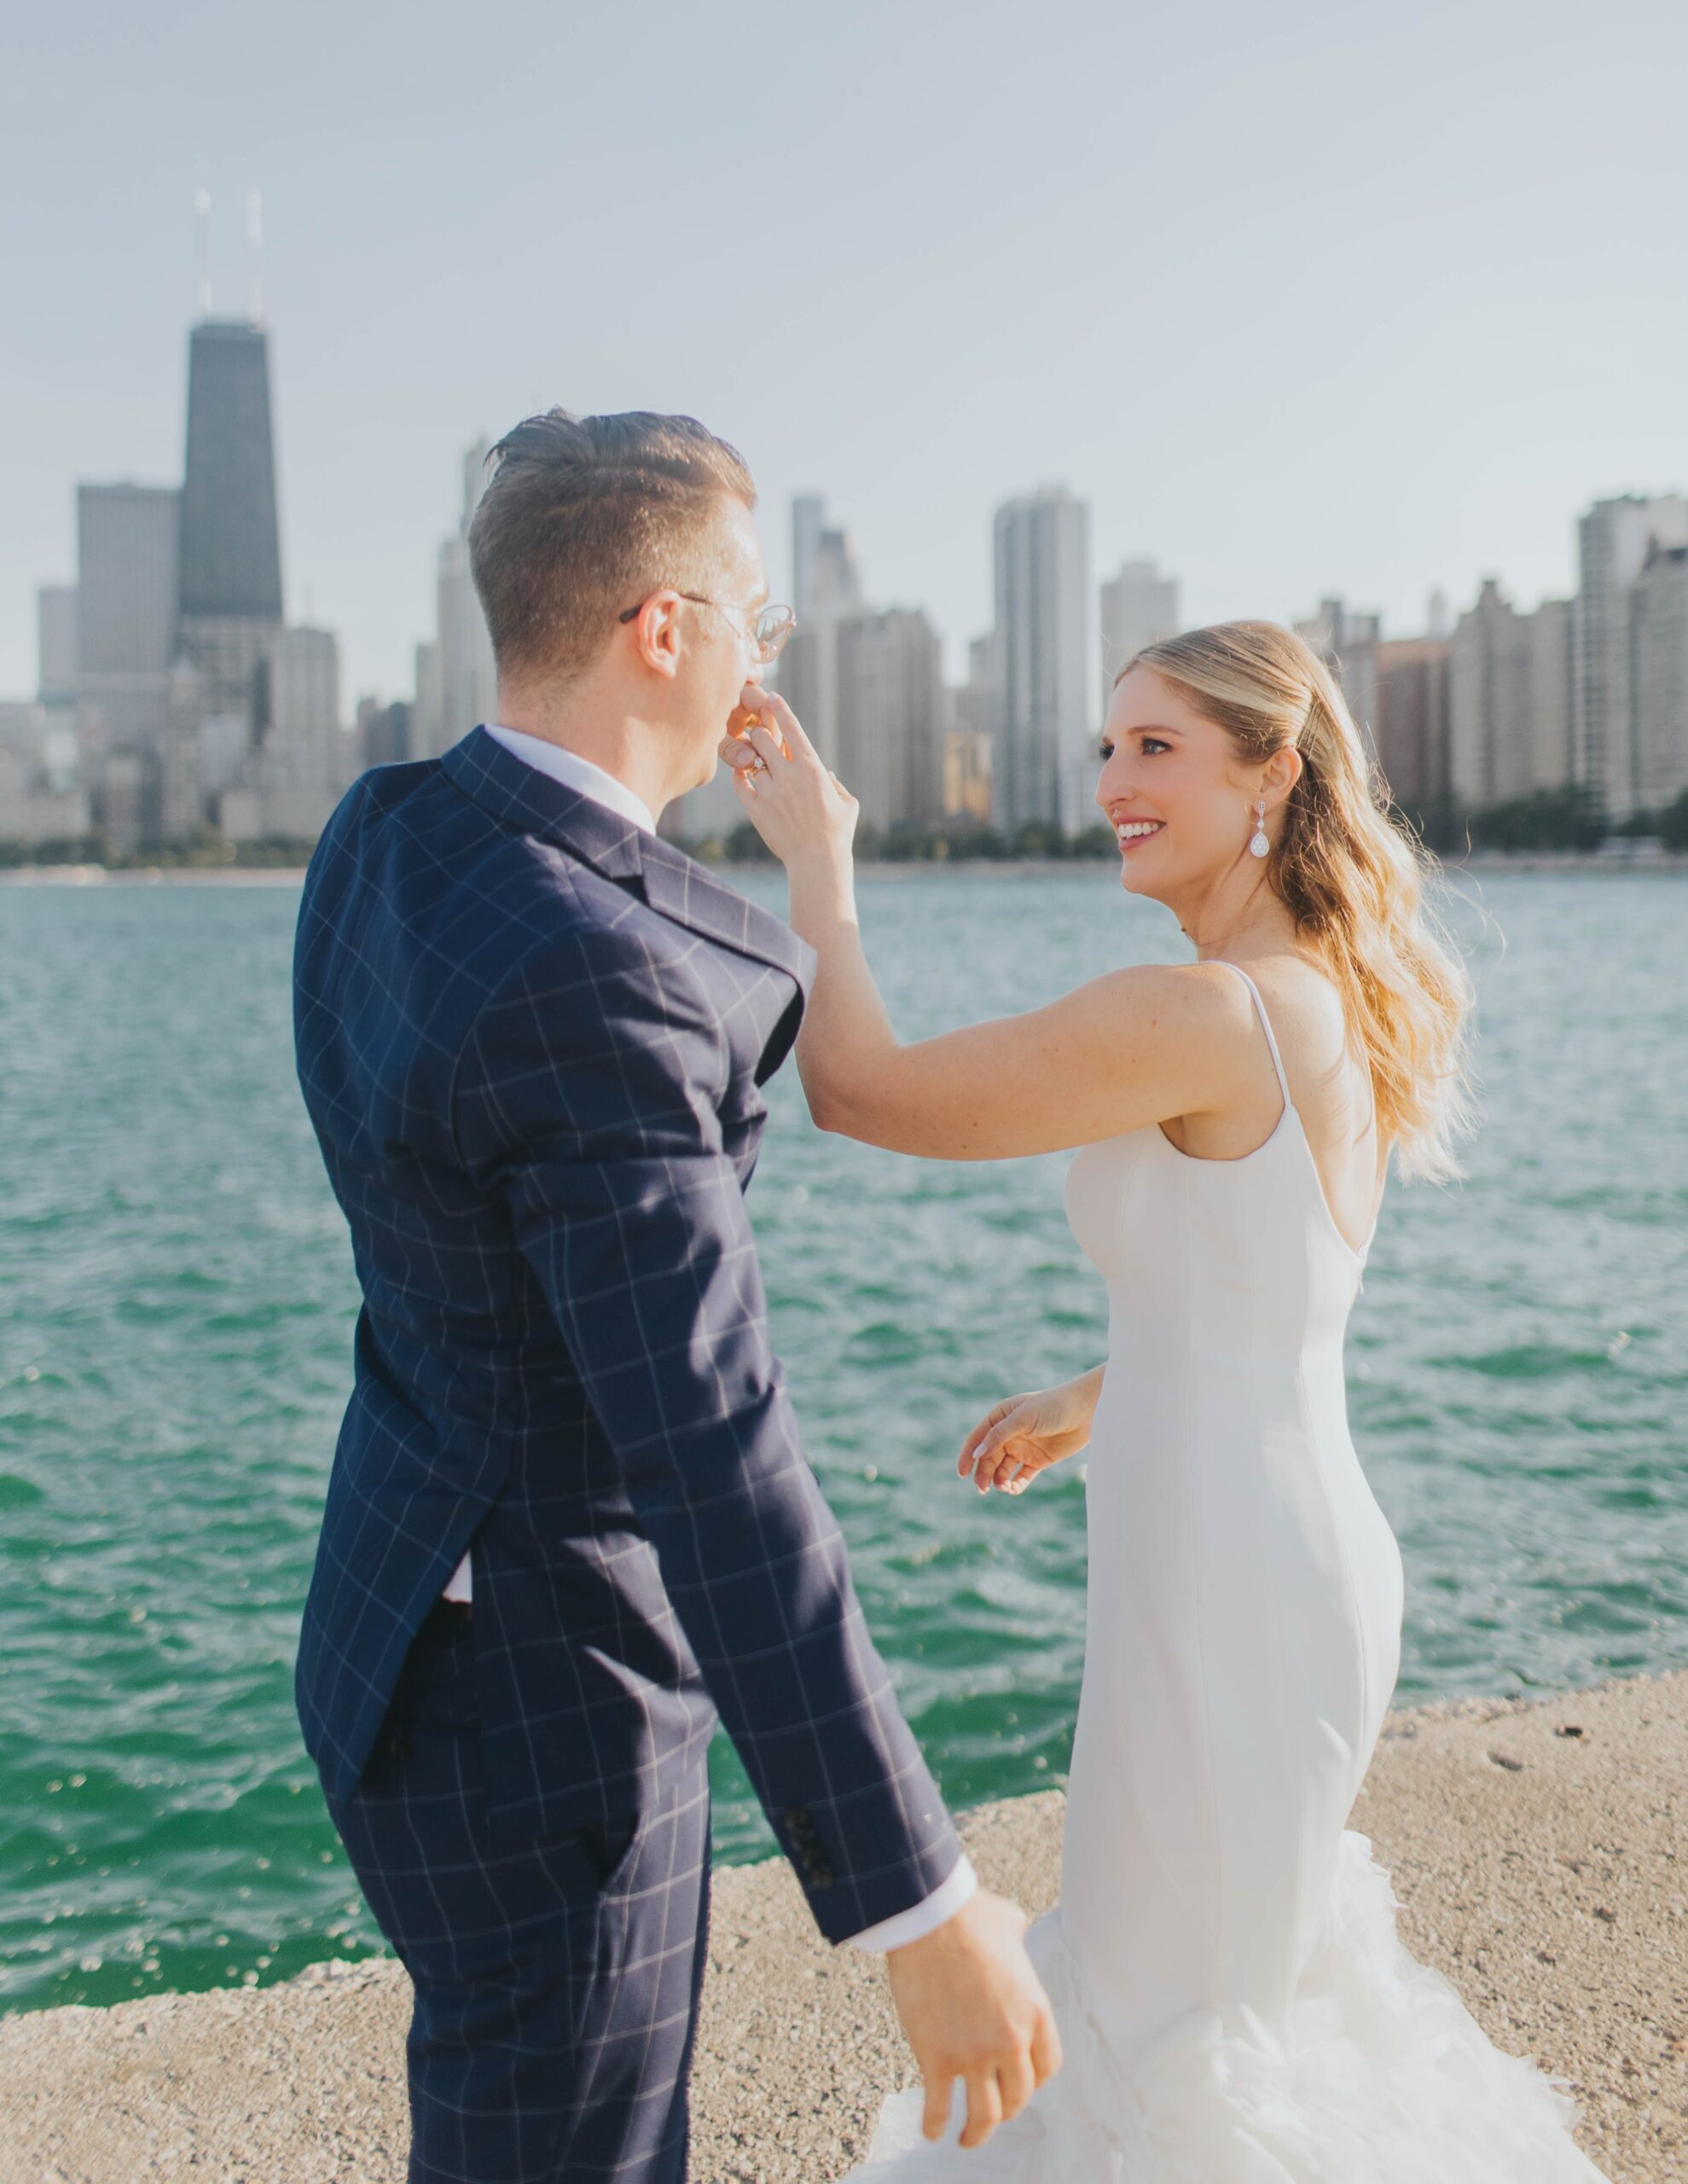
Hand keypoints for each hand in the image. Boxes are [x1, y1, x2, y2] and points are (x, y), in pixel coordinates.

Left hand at [721, 687, 857, 874]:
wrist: (817, 862)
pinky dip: (740, 777)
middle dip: (761, 734)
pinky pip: (741, 784)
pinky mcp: (756, 809)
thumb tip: (826, 776)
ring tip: (757, 763)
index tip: (772, 698)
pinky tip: (742, 776)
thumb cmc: (838, 833)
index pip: (792, 728)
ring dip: (753, 758)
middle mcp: (789, 775)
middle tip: (761, 737)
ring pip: (752, 760)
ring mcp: (770, 792)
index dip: (780, 709)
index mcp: (812, 768)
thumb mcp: (848, 804)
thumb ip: (836, 785)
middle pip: (763, 738)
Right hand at [885, 1889, 1061, 2147]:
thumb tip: (1014, 1934)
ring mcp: (974, 2055)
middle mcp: (1011, 2042)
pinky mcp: (937, 2059)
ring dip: (977, 2133)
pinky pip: (939, 2107)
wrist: (930, 1920)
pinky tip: (932, 2131)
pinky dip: (935, 2125)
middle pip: (1019, 2097)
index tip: (1020, 2083)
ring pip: (985, 2115)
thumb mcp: (1011, 1924)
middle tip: (995, 2110)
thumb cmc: (969, 1915)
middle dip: (1008, 2108)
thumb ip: (1019, 1940)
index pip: (1047, 2068)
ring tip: (967, 2138)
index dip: (1034, 2081)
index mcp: (1035, 2012)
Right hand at [958, 1370, 1101, 1495]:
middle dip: (983, 1474)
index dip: (967, 1456)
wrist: (1086, 1411)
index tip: (962, 1474)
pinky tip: (1015, 1489)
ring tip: (1005, 1487)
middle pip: (988, 1458)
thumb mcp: (1023, 1417)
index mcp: (1000, 1418)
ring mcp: (1023, 1448)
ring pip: (1003, 1470)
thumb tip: (977, 1454)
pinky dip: (1016, 1484)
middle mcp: (1009, 1434)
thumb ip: (999, 1435)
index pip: (977, 1439)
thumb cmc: (1052, 1406)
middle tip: (982, 1489)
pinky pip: (1021, 1476)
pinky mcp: (1038, 1460)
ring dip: (999, 1480)